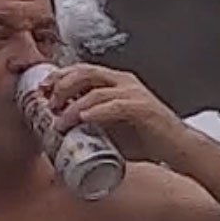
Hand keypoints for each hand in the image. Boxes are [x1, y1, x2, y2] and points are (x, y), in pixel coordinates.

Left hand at [34, 62, 187, 165]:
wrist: (178, 150)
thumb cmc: (146, 141)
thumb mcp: (111, 131)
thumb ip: (89, 127)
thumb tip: (59, 136)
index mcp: (116, 83)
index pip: (82, 70)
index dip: (59, 77)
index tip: (41, 91)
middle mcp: (125, 83)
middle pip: (86, 72)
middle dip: (62, 85)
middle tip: (47, 103)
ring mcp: (135, 94)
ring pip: (97, 89)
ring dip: (74, 104)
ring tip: (60, 120)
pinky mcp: (143, 109)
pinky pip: (116, 105)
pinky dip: (97, 111)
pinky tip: (83, 118)